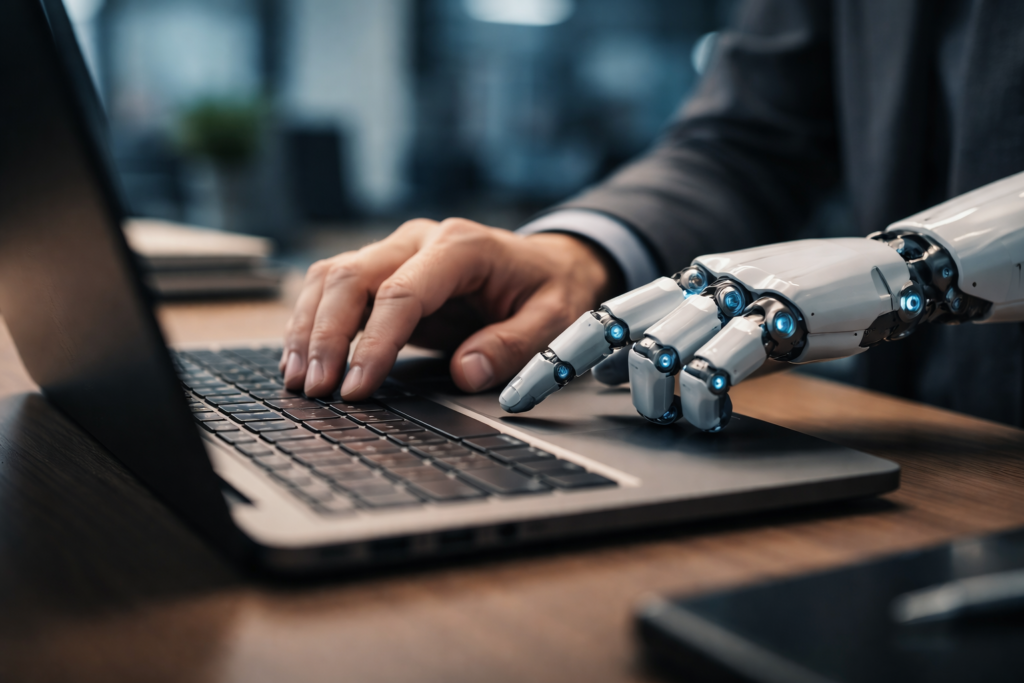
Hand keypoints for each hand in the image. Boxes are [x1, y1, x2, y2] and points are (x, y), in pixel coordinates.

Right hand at [280, 218, 621, 399]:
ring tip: (299, 381)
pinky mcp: (383, 271)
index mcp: (461, 246)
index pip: (403, 291)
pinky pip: (334, 289)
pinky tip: (302, 359)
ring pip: (332, 278)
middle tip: (317, 389)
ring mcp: (396, 251)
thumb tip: (467, 372)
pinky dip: (312, 322)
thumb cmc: (548, 289)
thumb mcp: (554, 319)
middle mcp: (419, 240)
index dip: (375, 342)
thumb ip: (513, 345)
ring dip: (308, 329)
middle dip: (326, 336)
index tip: (358, 387)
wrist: (547, 264)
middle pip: (352, 277)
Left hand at [501, 233, 977, 430]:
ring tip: (688, 415)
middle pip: (615, 332)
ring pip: (660, 352)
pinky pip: (721, 363)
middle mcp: (698, 284)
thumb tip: (606, 372)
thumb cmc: (794, 302)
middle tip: (609, 414)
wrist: (882, 269)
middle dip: (598, 384)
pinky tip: (715, 417)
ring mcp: (736, 296)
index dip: (551, 359)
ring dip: (660, 400)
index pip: (598, 317)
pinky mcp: (780, 314)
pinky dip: (707, 400)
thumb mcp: (719, 314)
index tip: (514, 400)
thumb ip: (665, 333)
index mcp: (679, 284)